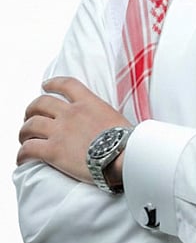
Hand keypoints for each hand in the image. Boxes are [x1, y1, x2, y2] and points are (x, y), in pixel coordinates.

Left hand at [17, 77, 131, 183]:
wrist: (124, 156)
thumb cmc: (127, 141)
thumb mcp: (116, 118)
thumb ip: (103, 116)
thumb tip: (107, 125)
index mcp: (88, 103)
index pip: (66, 85)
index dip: (52, 83)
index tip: (45, 85)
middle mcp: (71, 113)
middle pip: (41, 103)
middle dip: (31, 110)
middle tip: (29, 117)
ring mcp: (61, 131)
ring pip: (30, 125)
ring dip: (24, 132)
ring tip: (23, 138)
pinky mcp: (53, 151)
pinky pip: (29, 149)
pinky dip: (22, 154)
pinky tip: (22, 159)